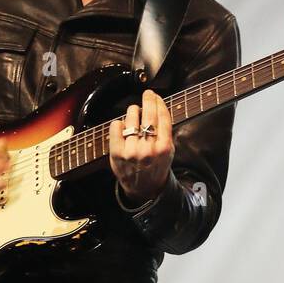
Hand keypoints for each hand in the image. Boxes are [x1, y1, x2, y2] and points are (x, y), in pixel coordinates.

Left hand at [108, 90, 173, 204]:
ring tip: (134, 113)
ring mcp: (132, 151)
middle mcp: (148, 149)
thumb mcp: (168, 151)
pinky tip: (122, 126)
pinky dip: (118, 123)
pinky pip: (116, 126)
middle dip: (148, 100)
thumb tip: (157, 106)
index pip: (162, 117)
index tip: (155, 96)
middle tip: (147, 94)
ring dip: (133, 111)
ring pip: (131, 118)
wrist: (144, 188)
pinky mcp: (117, 153)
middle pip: (148, 115)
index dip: (158, 102)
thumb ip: (165, 131)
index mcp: (164, 147)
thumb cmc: (156, 166)